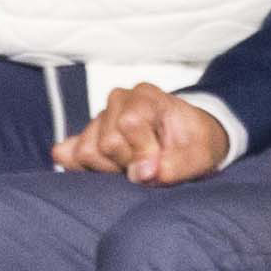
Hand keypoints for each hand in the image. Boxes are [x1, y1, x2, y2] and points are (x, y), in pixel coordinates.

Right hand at [56, 81, 229, 183]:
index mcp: (146, 97)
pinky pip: (70, 156)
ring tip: (133, 165)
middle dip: (128, 164)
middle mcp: (119, 101)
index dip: (142, 153)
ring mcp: (99, 118)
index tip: (158, 166)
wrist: (189, 142)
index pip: (127, 124)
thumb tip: (141, 174)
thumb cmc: (194, 145)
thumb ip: (175, 166)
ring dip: (110, 169)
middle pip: (104, 143)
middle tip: (148, 166)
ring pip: (85, 152)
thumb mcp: (200, 157)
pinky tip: (110, 169)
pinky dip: (87, 170)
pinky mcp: (85, 136)